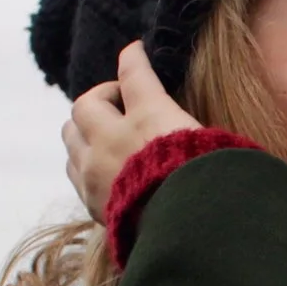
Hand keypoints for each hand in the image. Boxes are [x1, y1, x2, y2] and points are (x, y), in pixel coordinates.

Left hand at [63, 42, 202, 219]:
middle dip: (99, 99)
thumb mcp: (216, 147)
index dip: (133, 59)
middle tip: (117, 104)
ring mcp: (96, 171)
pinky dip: (83, 162)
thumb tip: (200, 125)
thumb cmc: (211, 185)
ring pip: (70, 136)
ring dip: (84, 130)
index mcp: (151, 118)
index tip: (133, 51)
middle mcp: (114, 139)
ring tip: (103, 135)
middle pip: (85, 104)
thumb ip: (196, 130)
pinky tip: (101, 168)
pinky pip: (74, 171)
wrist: (188, 234)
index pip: (135, 74)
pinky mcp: (91, 200)